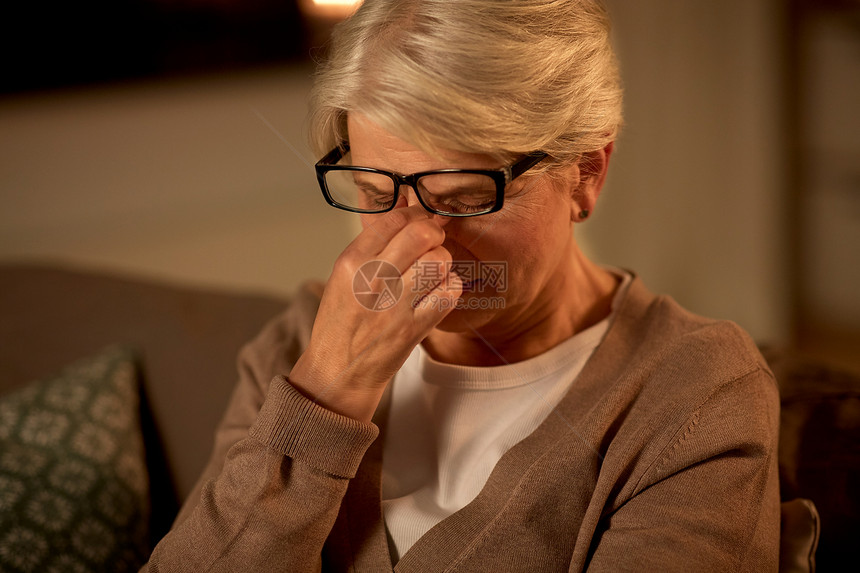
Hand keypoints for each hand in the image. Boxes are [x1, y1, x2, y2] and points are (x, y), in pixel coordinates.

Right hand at [289, 202, 461, 421]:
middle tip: (433, 242)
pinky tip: (438, 292)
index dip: (415, 214)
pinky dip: (450, 288)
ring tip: (432, 271)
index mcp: (351, 262)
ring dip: (442, 263)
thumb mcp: (344, 275)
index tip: (420, 220)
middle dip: (434, 234)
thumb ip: (373, 243)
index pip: (394, 220)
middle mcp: (373, 280)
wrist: (339, 370)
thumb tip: (403, 207)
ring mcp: (395, 305)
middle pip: (422, 234)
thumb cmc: (342, 320)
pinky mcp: (415, 327)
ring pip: (439, 261)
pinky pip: (450, 292)